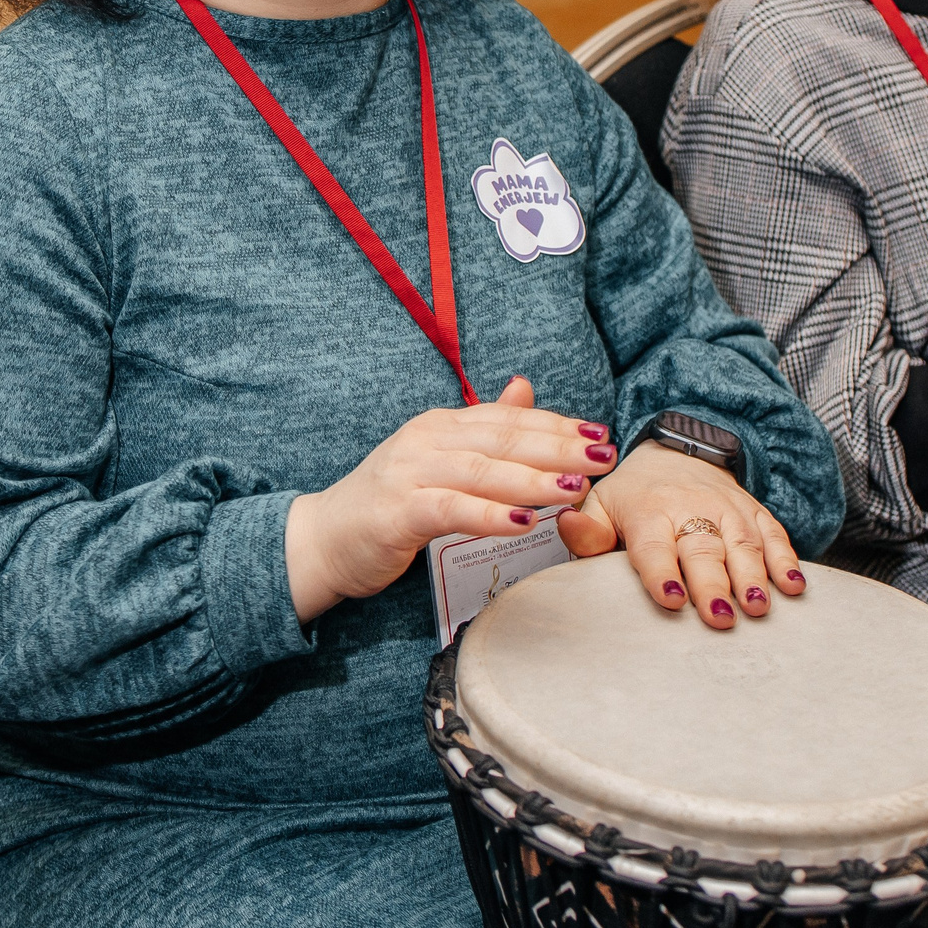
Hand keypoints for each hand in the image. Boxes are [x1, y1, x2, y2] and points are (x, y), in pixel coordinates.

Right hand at [285, 377, 611, 622]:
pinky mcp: (398, 512)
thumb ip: (482, 428)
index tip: (600, 435)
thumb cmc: (389, 504)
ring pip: (481, 471)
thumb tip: (525, 388)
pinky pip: (452, 509)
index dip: (556, 425)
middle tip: (604, 458)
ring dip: (532, 479)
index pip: (507, 419)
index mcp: (440, 425)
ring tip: (575, 488)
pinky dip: (491, 514)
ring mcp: (409, 473)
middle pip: (502, 439)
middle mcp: (425, 440)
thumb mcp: (438, 459)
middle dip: (558, 447)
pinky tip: (524, 522)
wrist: (324, 539)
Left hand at [558, 444, 805, 629]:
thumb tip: (566, 526)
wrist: (675, 452)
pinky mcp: (754, 510)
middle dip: (713, 583)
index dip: (662, 573)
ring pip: (743, 543)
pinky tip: (794, 587)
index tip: (671, 600)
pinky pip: (775, 534)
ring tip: (758, 607)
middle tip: (719, 618)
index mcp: (648, 511)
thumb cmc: (633, 496)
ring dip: (754, 576)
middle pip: (703, 549)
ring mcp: (727, 509)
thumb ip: (585, 529)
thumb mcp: (600, 505)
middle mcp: (691, 508)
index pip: (654, 546)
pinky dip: (786, 560)